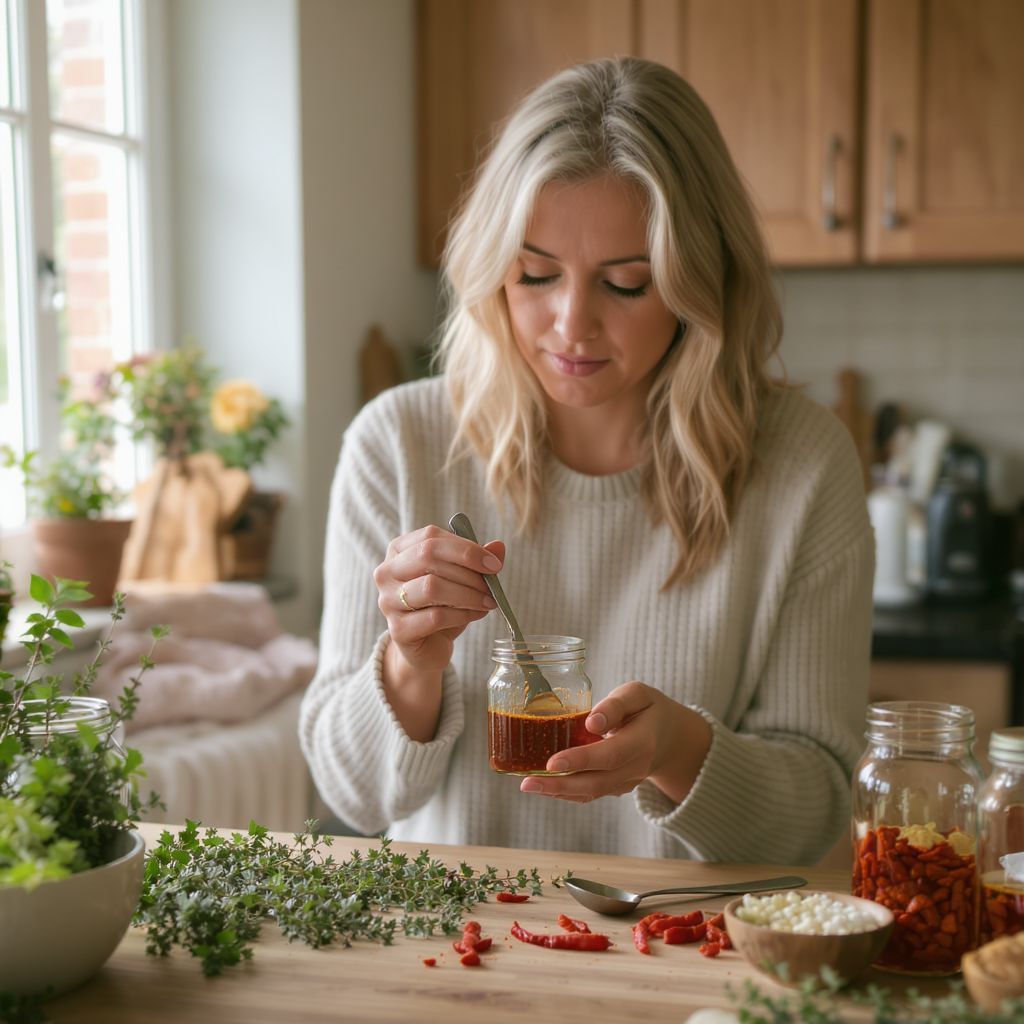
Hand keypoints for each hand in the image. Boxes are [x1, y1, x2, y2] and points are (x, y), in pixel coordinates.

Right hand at [374, 524, 503, 674]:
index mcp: (399, 549)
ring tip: (488, 601)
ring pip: (432, 587)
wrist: (427, 646)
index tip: (493, 564)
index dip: (466, 548)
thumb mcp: (461, 578)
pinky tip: (476, 614)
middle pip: (428, 556)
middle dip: (468, 571)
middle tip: (492, 585)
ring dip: (468, 594)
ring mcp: (387, 601)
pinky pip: (435, 616)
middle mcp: (386, 572)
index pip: (431, 536)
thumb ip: (477, 561)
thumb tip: (498, 546)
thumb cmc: (442, 604)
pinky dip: (463, 614)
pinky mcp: (397, 629)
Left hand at [518, 681, 711, 804]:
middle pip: (596, 782)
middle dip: (559, 785)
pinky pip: (591, 794)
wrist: (672, 739)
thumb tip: (591, 722)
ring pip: (591, 792)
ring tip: (527, 786)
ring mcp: (626, 782)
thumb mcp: (639, 694)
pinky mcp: (616, 787)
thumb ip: (616, 704)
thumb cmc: (649, 709)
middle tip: (527, 783)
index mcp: (643, 741)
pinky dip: (566, 793)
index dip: (580, 760)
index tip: (552, 762)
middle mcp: (635, 768)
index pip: (609, 755)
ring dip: (557, 792)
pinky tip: (542, 787)